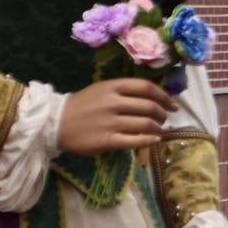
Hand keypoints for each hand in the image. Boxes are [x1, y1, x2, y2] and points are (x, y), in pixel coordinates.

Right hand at [58, 78, 176, 154]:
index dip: (164, 96)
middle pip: (149, 106)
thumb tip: (153, 98)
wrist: (55, 123)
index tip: (173, 104)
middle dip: (162, 114)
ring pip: (145, 124)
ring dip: (157, 127)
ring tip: (158, 129)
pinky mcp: (107, 140)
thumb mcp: (102, 89)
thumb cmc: (81, 105)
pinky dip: (149, 140)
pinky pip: (135, 140)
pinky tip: (154, 140)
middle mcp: (114, 102)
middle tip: (164, 119)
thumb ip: (124, 91)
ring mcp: (111, 122)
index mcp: (113, 86)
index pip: (147, 88)